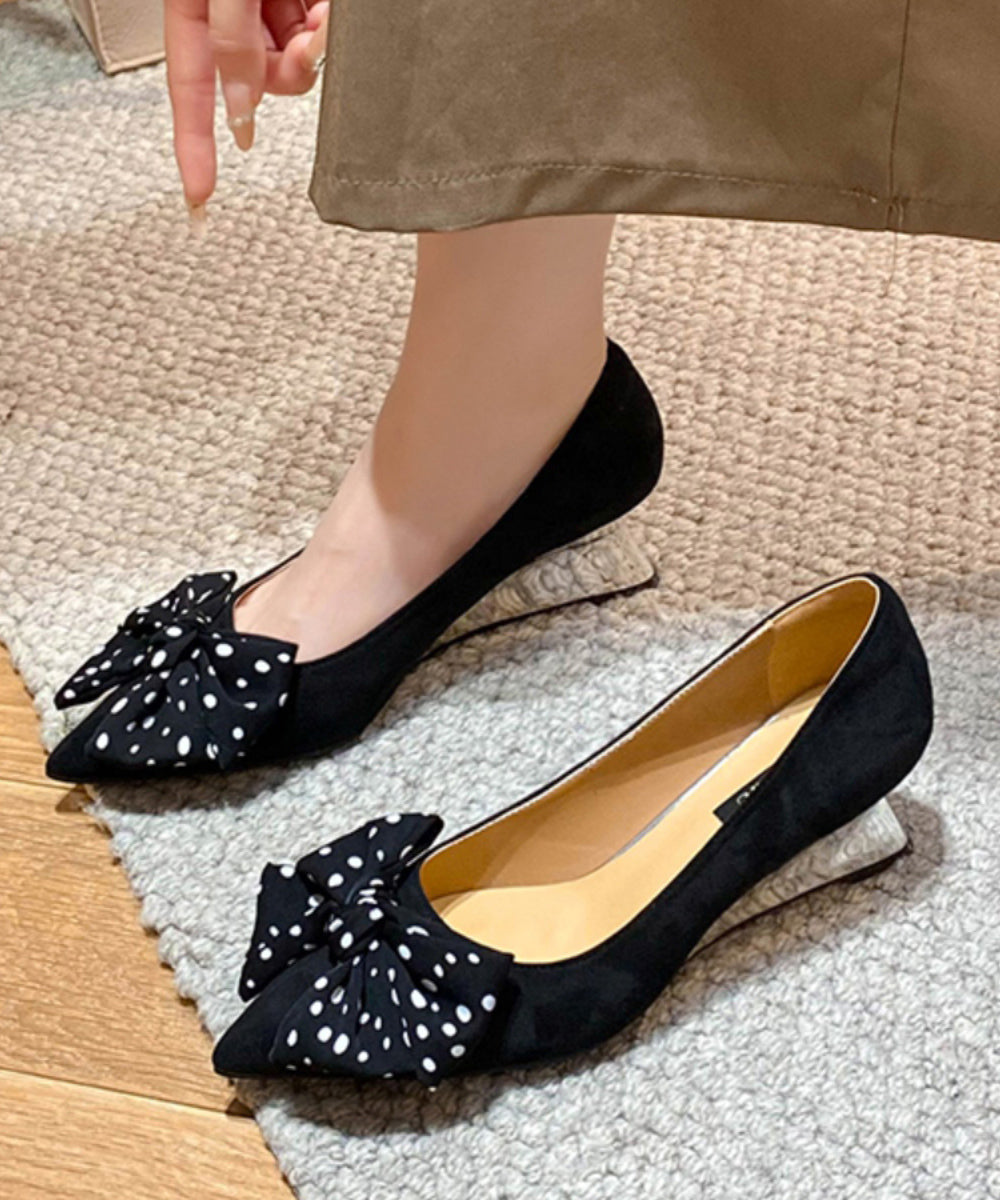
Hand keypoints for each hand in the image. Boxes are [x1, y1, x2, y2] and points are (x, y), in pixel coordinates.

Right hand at [165, 0, 329, 212]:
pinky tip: (330, 9)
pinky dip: (329, 29)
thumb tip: (240, 104)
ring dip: (314, 49)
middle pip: (256, 80)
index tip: (197, 197)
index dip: (193, 146)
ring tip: (324, 12)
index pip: (189, 89)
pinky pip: (316, 33)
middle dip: (288, 73)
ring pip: (292, 61)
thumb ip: (230, 39)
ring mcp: (267, 2)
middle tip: (309, 42)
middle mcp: (228, 7)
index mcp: (191, 2)